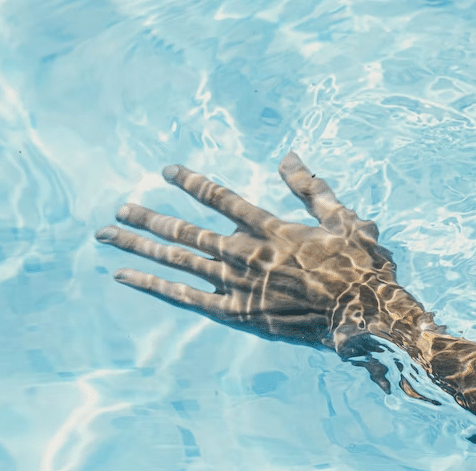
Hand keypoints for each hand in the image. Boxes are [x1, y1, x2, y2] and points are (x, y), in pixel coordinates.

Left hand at [95, 152, 428, 353]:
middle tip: (117, 210)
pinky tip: (125, 275)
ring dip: (139, 245)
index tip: (166, 171)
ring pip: (177, 260)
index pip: (219, 198)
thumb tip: (287, 155)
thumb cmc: (361, 268)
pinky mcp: (234, 313)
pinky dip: (152, 285)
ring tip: (107, 235)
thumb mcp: (344, 219)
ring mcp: (236, 284)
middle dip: (147, 218)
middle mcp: (245, 252)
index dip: (191, 183)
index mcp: (270, 227)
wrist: (368, 320)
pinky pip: (183, 298)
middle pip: (184, 231)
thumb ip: (310, 187)